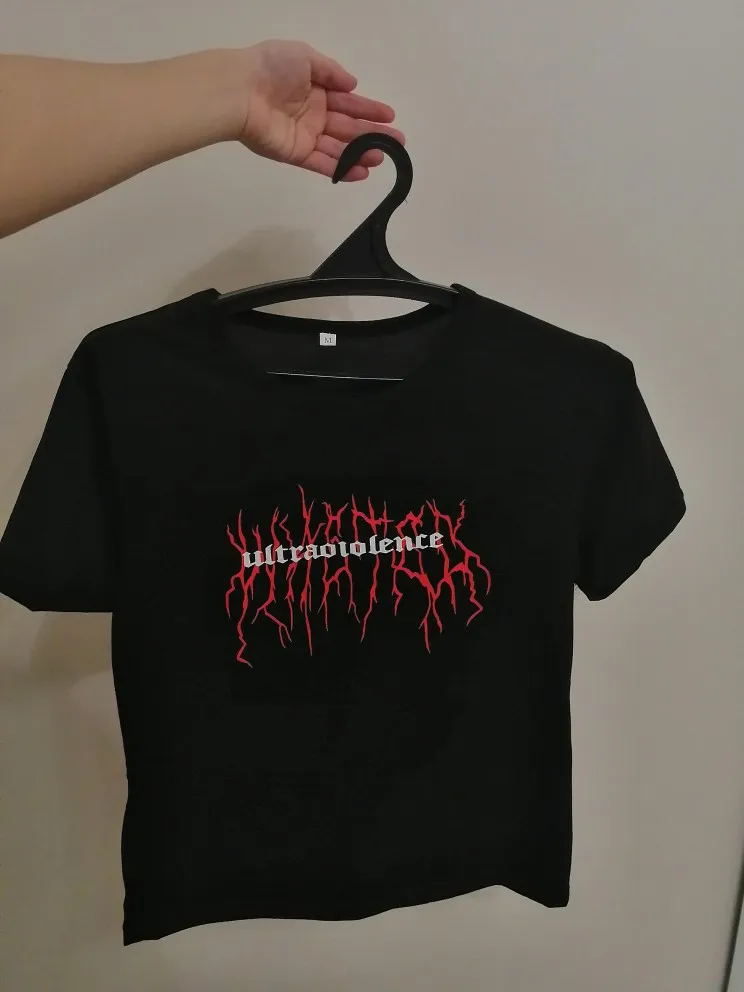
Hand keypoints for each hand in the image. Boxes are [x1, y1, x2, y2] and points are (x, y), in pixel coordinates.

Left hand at [233, 40, 404, 180]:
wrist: (240, 91)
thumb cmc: (270, 68)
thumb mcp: (305, 56)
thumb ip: (331, 71)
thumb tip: (353, 85)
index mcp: (316, 90)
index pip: (349, 103)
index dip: (370, 110)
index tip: (390, 117)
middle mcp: (313, 114)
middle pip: (348, 127)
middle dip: (373, 134)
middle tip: (397, 143)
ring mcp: (305, 136)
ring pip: (339, 147)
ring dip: (361, 154)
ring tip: (382, 158)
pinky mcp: (296, 154)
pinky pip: (322, 164)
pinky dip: (341, 169)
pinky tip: (362, 173)